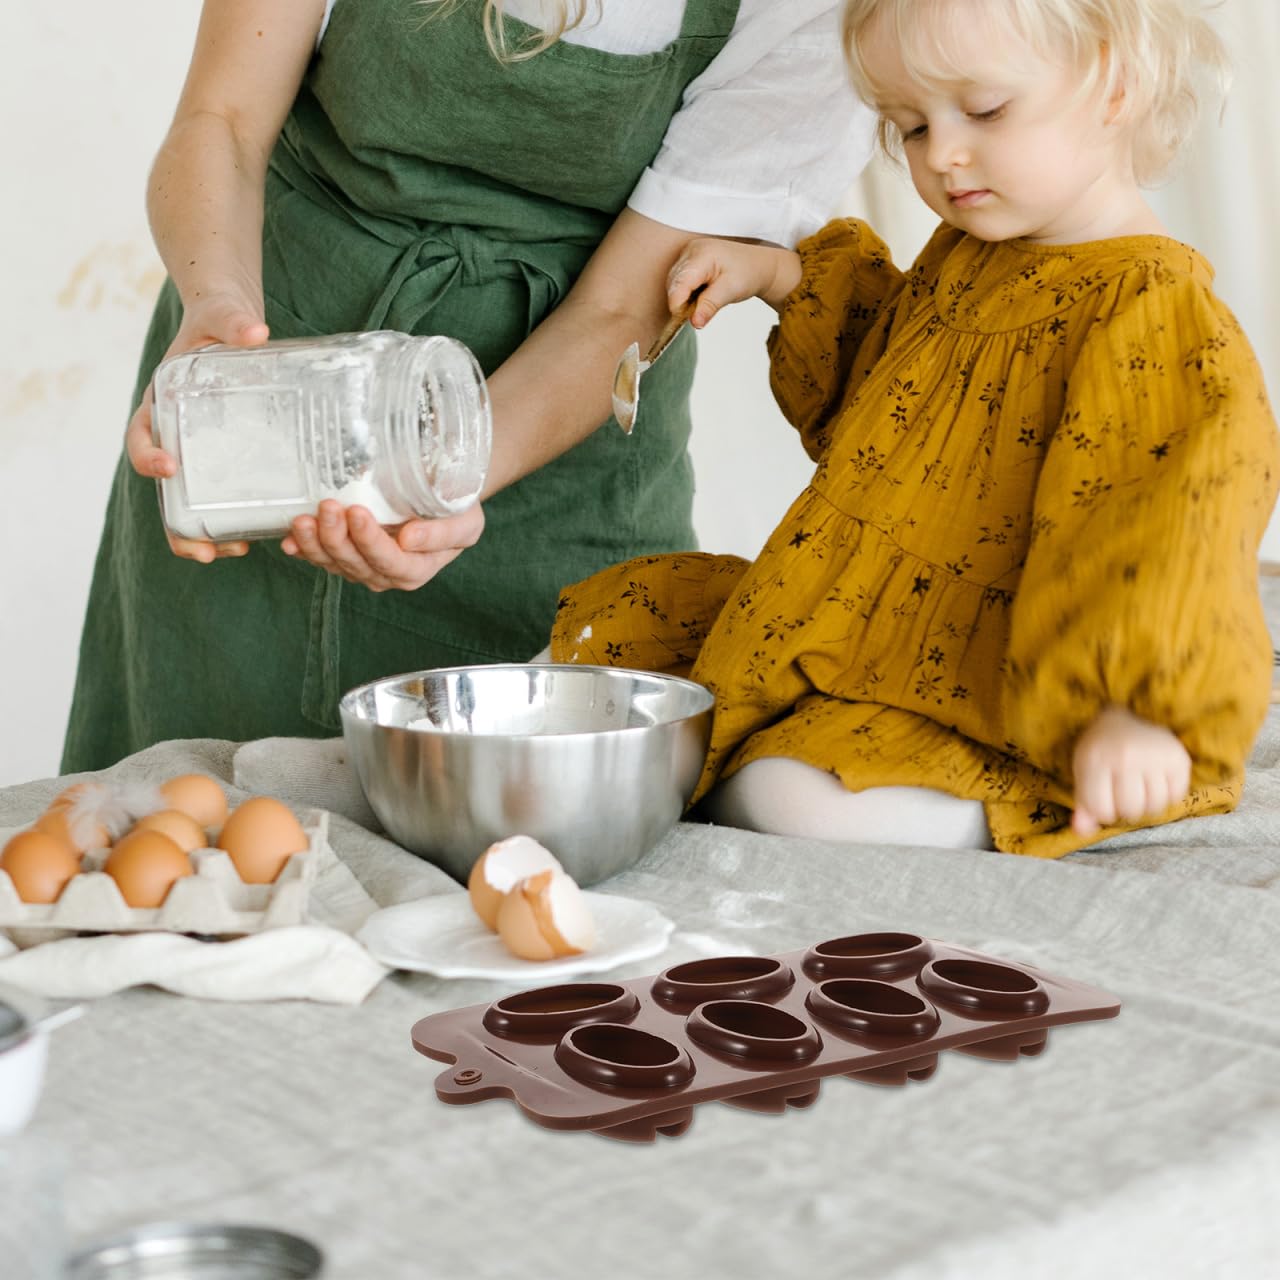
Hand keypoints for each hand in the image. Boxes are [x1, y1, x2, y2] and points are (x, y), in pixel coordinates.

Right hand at [127, 291, 269, 563]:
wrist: (234, 326)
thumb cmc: (220, 322)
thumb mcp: (223, 317)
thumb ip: (234, 322)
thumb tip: (255, 331)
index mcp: (160, 405)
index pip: (141, 437)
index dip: (149, 456)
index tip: (169, 467)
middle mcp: (175, 437)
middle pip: (163, 490)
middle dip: (177, 525)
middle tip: (203, 550)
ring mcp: (202, 453)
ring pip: (191, 504)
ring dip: (204, 535)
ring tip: (232, 554)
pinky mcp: (230, 460)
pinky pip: (225, 497)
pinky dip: (236, 520)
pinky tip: (260, 537)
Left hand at [281, 499, 485, 591]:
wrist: (443, 500)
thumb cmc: (457, 509)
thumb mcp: (465, 521)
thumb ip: (442, 533)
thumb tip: (409, 539)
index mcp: (416, 569)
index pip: (390, 560)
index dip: (370, 540)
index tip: (358, 513)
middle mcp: (387, 575)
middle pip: (356, 563)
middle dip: (337, 536)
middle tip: (328, 506)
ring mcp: (362, 568)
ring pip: (333, 562)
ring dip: (314, 542)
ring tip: (303, 518)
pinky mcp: (344, 557)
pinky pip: (319, 557)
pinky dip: (302, 548)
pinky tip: (289, 537)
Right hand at [666, 238, 802, 328]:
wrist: (758, 265)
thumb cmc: (748, 274)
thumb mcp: (731, 291)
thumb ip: (710, 306)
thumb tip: (695, 322)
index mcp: (702, 255)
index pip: (679, 285)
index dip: (679, 306)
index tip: (690, 320)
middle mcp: (691, 250)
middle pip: (673, 284)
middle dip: (682, 302)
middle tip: (701, 312)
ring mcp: (689, 252)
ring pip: (673, 282)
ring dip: (683, 297)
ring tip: (704, 300)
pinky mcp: (689, 258)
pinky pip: (678, 279)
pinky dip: (686, 291)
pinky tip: (701, 294)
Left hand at [1071, 706, 1191, 835]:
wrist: (1121, 722)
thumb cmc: (1099, 754)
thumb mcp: (1083, 775)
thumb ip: (1083, 805)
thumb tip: (1081, 831)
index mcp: (1095, 760)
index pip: (1102, 810)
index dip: (1104, 812)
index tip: (1104, 801)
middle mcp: (1125, 756)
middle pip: (1131, 809)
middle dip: (1126, 810)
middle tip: (1123, 796)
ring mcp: (1153, 755)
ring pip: (1155, 806)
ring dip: (1147, 805)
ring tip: (1139, 790)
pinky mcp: (1178, 757)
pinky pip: (1176, 796)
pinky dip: (1166, 796)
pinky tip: (1155, 782)